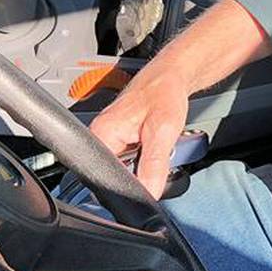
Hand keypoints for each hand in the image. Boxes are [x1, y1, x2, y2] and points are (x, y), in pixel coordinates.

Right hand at [88, 66, 193, 198]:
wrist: (171, 75)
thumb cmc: (165, 92)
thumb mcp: (163, 132)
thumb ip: (154, 166)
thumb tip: (148, 195)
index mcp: (102, 134)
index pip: (105, 179)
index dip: (127, 189)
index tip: (147, 184)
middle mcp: (100, 136)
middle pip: (112, 177)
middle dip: (136, 178)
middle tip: (156, 159)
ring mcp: (108, 138)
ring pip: (122, 171)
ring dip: (141, 169)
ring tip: (156, 149)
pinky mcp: (119, 139)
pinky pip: (128, 161)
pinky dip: (143, 160)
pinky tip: (153, 148)